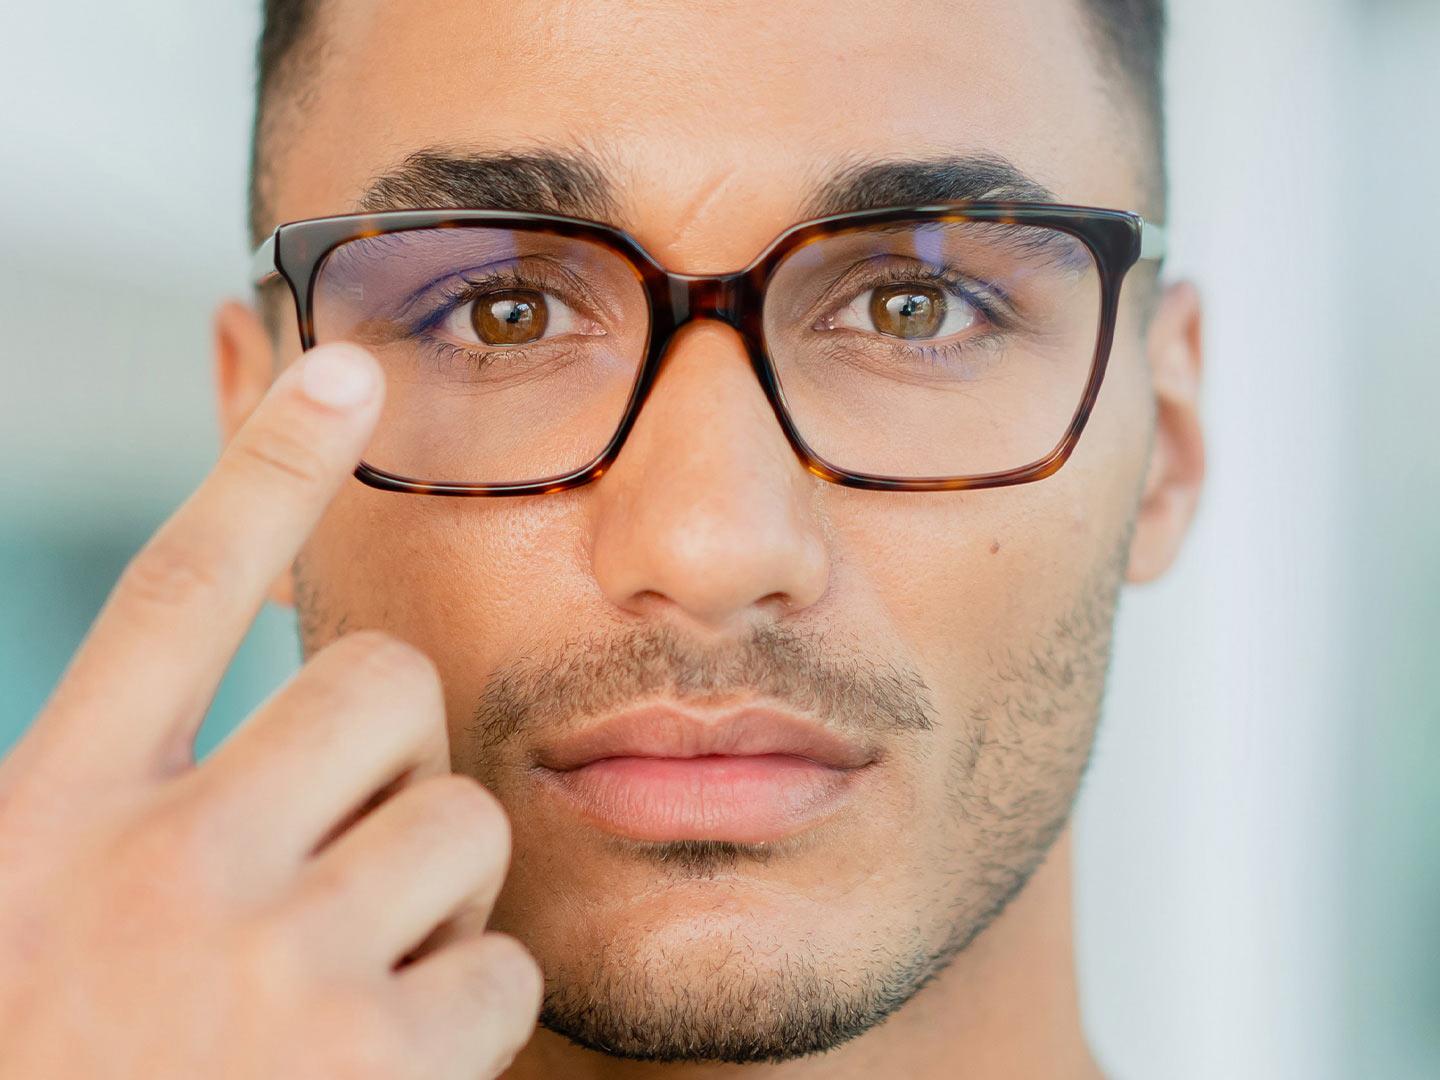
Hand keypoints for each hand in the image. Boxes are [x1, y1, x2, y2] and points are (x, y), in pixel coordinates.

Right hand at [0, 344, 540, 1079]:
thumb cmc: (48, 1061)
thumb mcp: (21, 905)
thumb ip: (107, 786)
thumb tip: (216, 676)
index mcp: (45, 819)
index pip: (172, 591)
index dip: (262, 463)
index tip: (344, 362)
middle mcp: (155, 869)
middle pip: (380, 685)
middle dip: (395, 748)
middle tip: (340, 842)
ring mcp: (265, 970)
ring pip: (462, 825)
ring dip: (431, 892)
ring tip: (339, 982)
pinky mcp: (368, 1071)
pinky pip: (500, 972)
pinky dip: (462, 1017)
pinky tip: (373, 1076)